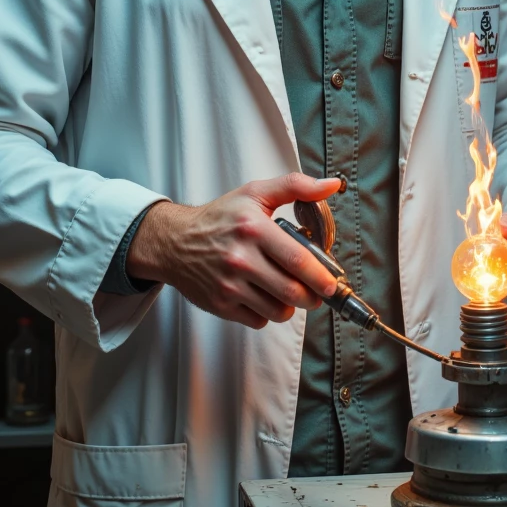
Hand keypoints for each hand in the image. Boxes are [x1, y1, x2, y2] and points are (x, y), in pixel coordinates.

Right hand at [127, 172, 341, 329]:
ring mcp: (229, 285)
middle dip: (313, 297)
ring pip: (278, 310)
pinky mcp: (221, 305)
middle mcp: (241, 259)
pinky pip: (258, 320)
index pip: (297, 259)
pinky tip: (263, 295)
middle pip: (291, 291)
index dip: (321, 276)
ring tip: (288, 291)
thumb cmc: (219, 218)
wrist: (174, 242)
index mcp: (253, 229)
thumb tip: (332, 185)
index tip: (331, 282)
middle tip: (317, 292)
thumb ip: (296, 186)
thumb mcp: (255, 193)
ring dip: (291, 305)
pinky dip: (267, 312)